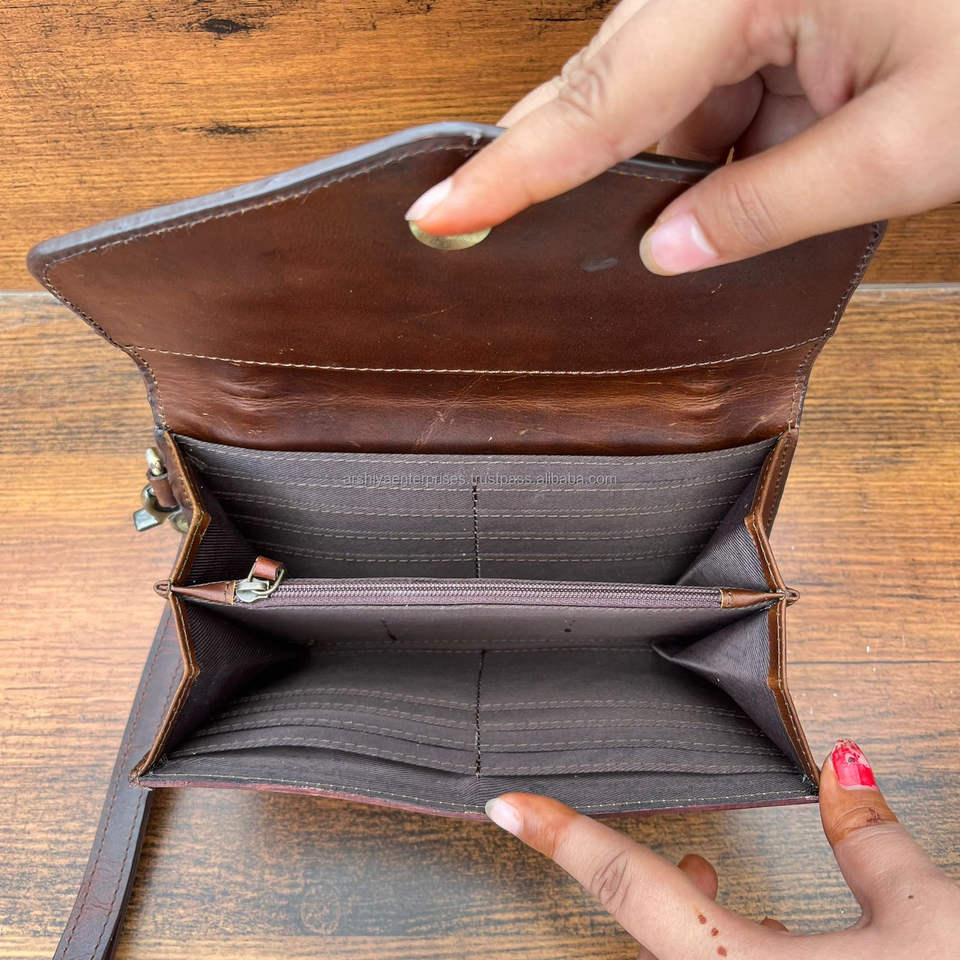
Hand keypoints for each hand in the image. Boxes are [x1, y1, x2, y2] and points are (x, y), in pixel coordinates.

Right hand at [405, 0, 959, 273]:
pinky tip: (764, 162)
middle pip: (609, 86)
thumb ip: (773, 206)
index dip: (515, 172)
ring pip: (654, 92)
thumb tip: (667, 252)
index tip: (438, 214)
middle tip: (549, 225)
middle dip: (587, 169)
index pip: (603, 102)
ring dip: (682, 161)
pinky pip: (704, 81)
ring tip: (762, 177)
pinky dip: (720, 139)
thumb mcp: (915, 138)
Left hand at [484, 740, 959, 958]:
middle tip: (693, 853)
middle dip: (656, 888)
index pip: (632, 886)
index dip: (564, 836)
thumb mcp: (930, 918)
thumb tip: (845, 768)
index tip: (507, 806)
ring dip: (698, 924)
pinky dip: (728, 954)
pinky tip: (777, 942)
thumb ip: (870, 841)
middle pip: (655, 939)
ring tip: (716, 880)